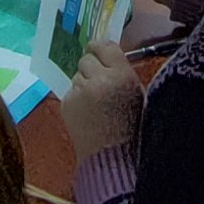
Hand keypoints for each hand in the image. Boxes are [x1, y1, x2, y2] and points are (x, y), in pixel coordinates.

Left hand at [61, 41, 143, 164]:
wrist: (112, 157)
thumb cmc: (131, 126)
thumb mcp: (137, 94)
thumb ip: (123, 73)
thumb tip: (109, 57)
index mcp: (121, 74)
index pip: (105, 46)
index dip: (100, 48)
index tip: (99, 53)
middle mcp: (99, 78)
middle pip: (86, 58)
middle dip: (91, 67)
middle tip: (98, 81)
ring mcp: (80, 91)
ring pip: (77, 75)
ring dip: (84, 83)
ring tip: (94, 101)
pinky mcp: (67, 103)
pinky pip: (70, 91)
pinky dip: (76, 98)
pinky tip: (86, 112)